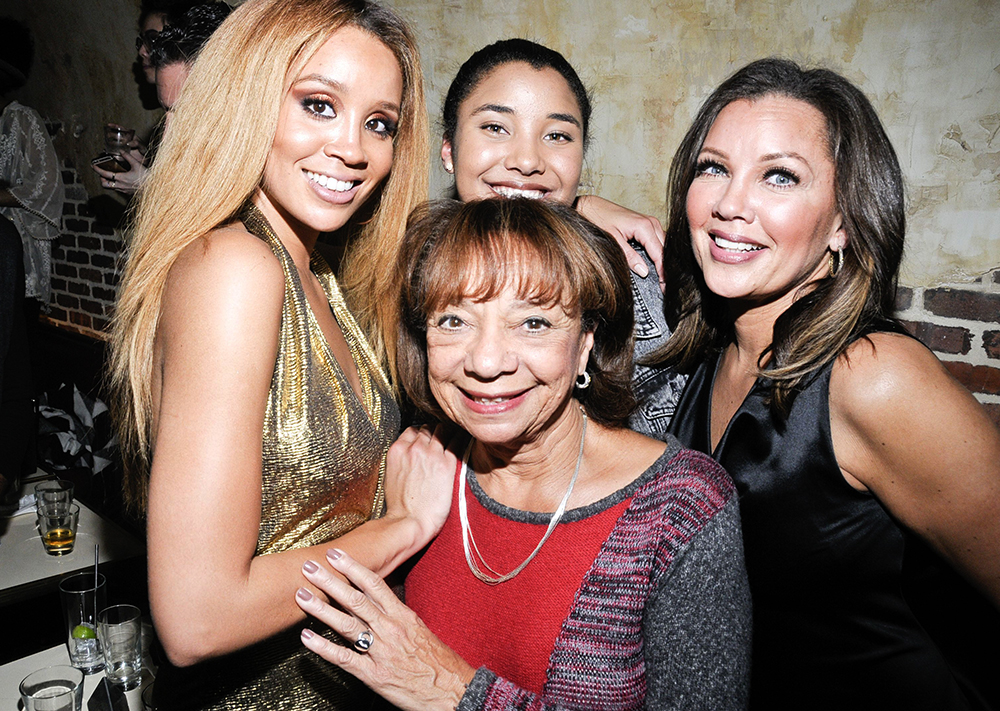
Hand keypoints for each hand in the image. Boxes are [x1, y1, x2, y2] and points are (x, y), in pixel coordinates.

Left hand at [92, 148, 147, 194]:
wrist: (155, 188)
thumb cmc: (146, 177)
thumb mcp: (137, 164)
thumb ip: (128, 157)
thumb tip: (121, 150)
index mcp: (121, 178)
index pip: (105, 174)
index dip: (97, 169)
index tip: (93, 165)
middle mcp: (120, 185)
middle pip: (105, 185)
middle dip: (102, 179)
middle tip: (103, 174)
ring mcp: (124, 190)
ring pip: (111, 188)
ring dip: (109, 182)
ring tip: (112, 176)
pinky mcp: (128, 193)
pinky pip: (119, 190)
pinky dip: (117, 185)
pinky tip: (122, 181)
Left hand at [297, 549, 474, 710]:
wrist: (453, 691)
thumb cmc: (439, 663)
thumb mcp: (421, 631)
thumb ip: (398, 617)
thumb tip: (380, 603)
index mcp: (403, 616)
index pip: (375, 584)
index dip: (353, 568)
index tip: (336, 555)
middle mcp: (390, 629)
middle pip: (356, 599)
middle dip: (331, 581)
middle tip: (310, 566)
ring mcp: (381, 651)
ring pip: (347, 624)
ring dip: (321, 608)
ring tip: (302, 595)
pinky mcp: (374, 675)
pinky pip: (344, 658)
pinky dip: (323, 647)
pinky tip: (307, 637)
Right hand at [382, 423, 461, 548]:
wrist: (409, 522)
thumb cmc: (400, 507)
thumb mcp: (392, 476)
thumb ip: (402, 460)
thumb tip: (411, 457)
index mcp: (397, 450)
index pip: (412, 430)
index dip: (421, 433)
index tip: (427, 438)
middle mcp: (414, 448)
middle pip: (427, 428)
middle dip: (434, 432)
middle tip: (442, 438)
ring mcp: (431, 454)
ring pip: (442, 430)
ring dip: (447, 433)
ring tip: (453, 437)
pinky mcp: (447, 464)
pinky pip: (457, 442)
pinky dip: (460, 438)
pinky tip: (464, 440)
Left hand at [575, 194, 665, 291]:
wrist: (591, 206)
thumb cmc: (599, 219)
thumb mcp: (613, 242)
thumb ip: (629, 257)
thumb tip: (644, 272)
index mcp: (644, 226)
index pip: (660, 253)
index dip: (664, 271)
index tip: (664, 285)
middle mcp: (651, 223)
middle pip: (666, 249)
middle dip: (666, 267)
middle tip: (665, 285)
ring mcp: (650, 222)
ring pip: (664, 245)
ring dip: (664, 260)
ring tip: (663, 277)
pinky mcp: (647, 224)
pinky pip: (658, 240)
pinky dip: (659, 252)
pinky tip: (657, 263)